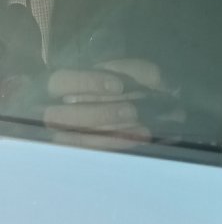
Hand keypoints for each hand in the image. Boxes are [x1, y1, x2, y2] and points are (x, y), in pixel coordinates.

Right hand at [43, 59, 180, 142]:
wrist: (161, 112)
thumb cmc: (141, 88)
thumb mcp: (139, 72)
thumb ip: (132, 70)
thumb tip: (127, 81)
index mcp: (69, 86)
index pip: (59, 82)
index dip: (85, 83)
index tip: (118, 86)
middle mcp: (62, 111)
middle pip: (57, 116)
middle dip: (98, 113)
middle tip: (131, 110)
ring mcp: (71, 135)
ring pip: (75, 139)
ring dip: (109, 133)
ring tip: (140, 124)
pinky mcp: (88, 152)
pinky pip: (94, 153)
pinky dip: (118, 144)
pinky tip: (140, 136)